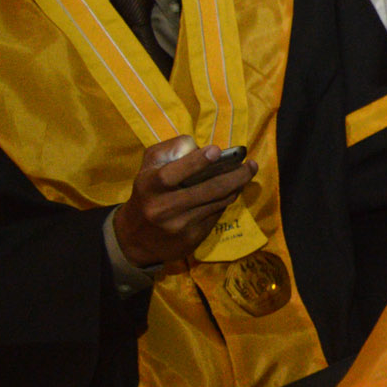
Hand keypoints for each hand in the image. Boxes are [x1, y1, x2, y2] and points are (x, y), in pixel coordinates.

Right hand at [110, 137, 256, 268]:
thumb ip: (171, 151)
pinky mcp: (192, 238)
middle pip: (209, 189)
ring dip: (236, 186)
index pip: (174, 174)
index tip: (218, 151)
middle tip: (251, 164)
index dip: (196, 162)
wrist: (135, 237)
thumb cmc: (148, 192)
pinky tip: (231, 191)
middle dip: (236, 175)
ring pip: (218, 201)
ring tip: (246, 172)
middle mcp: (164, 207)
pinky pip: (216, 214)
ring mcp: (179, 225)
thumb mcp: (149, 167)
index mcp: (150, 186)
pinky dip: (225, 200)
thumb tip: (200, 147)